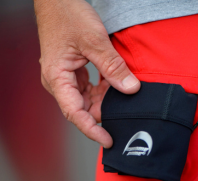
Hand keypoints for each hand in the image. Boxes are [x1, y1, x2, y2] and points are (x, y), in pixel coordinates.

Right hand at [34, 0, 140, 147]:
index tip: (108, 140)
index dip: (92, 130)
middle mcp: (59, 83)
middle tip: (123, 104)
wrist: (58, 0)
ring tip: (120, 87)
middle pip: (83, 109)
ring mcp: (66, 79)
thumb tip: (130, 89)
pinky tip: (114, 81)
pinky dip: (104, 88)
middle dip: (104, 109)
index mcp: (57, 79)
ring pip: (88, 100)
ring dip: (106, 98)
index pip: (75, 114)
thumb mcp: (94, 40)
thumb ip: (113, 67)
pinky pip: (90, 89)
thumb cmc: (68, 15)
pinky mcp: (74, 74)